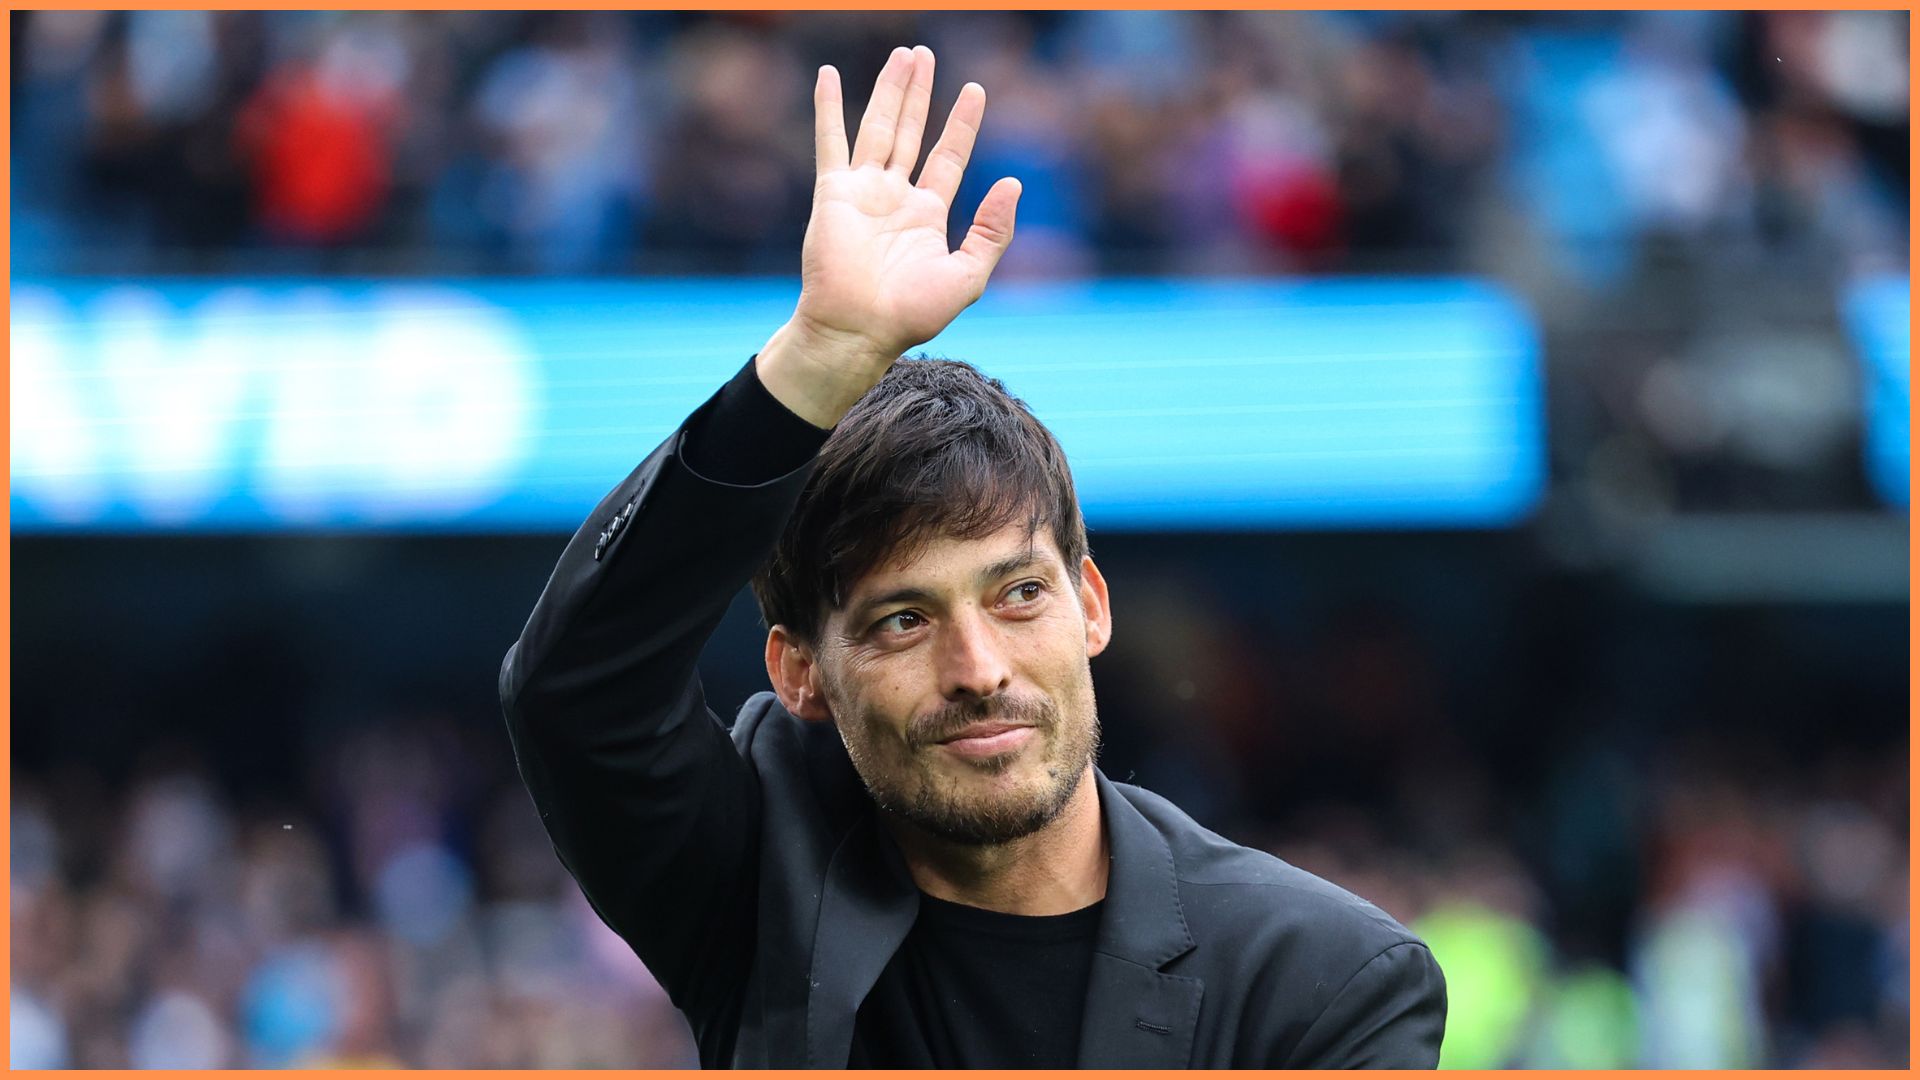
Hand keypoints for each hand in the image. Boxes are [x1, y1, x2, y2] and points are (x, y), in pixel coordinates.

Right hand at [759, 45, 1020, 427]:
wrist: (858, 330)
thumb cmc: (912, 313)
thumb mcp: (967, 275)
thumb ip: (991, 231)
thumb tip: (1012, 183)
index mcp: (927, 215)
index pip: (948, 156)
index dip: (962, 123)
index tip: (975, 89)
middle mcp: (895, 197)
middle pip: (912, 131)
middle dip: (920, 94)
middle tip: (924, 54)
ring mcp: (863, 192)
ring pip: (879, 127)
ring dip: (890, 90)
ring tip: (903, 55)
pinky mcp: (833, 193)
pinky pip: (830, 141)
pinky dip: (827, 107)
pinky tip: (829, 75)